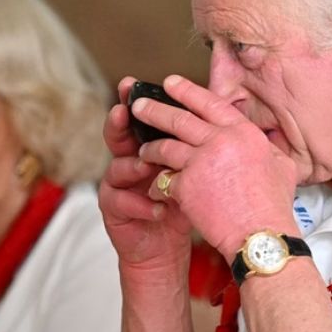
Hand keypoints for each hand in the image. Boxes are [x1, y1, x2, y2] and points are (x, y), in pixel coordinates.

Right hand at [98, 77, 191, 270]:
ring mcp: (118, 186)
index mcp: (148, 148)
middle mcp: (129, 162)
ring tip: (147, 166)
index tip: (133, 84)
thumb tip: (217, 115)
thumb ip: (194, 147)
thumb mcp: (193, 172)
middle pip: (118, 136)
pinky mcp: (114, 211)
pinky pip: (121, 202)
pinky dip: (141, 204)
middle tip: (123, 111)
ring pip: (117, 168)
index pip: (141, 120)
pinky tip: (158, 208)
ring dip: (133, 166)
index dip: (136, 103)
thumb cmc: (182, 205)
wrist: (167, 247)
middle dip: (119, 122)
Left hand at [133, 75, 298, 262]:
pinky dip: (158, 183)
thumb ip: (270, 147)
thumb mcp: (282, 167)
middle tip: (139, 104)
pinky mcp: (186, 184)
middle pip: (180, 118)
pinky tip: (155, 189)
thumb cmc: (272, 206)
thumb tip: (267, 139)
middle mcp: (221, 141)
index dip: (188, 91)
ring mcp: (201, 161)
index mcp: (243, 133)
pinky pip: (164, 178)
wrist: (260, 236)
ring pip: (165, 146)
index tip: (172, 83)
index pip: (210, 103)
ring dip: (151, 148)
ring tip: (143, 150)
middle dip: (155, 109)